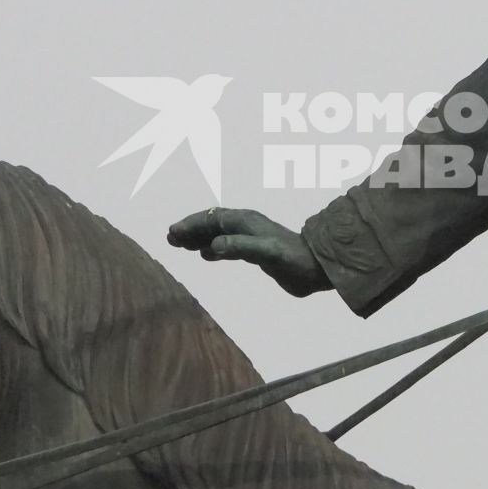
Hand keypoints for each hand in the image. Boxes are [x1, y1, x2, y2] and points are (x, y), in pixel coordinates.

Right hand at [167, 207, 330, 297]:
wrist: (317, 269)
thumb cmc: (293, 260)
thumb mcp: (267, 252)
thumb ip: (240, 247)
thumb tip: (213, 244)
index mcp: (246, 222)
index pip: (212, 219)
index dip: (192, 224)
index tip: (173, 233)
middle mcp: (246, 226)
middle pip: (212, 223)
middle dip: (191, 229)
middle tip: (170, 239)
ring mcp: (251, 238)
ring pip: (218, 234)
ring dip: (199, 238)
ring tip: (181, 246)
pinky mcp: (256, 252)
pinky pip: (228, 246)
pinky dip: (213, 248)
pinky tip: (205, 255)